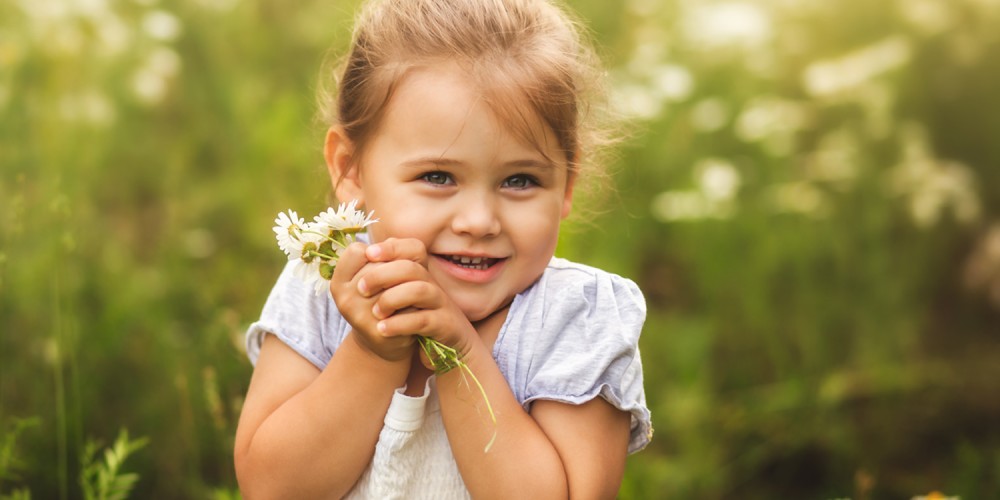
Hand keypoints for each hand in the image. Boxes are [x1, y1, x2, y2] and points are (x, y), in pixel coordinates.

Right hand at [329, 242, 414, 361]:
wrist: (389, 339)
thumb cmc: (387, 297)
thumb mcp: (381, 272)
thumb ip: (388, 251)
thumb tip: (390, 245)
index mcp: (338, 281)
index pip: (357, 251)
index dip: (378, 253)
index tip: (386, 265)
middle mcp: (343, 297)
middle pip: (377, 264)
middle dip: (396, 268)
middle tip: (404, 280)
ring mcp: (358, 315)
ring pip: (391, 282)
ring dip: (408, 283)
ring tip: (410, 293)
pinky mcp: (377, 329)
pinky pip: (403, 302)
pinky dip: (413, 302)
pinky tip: (413, 308)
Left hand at [359, 238, 478, 363]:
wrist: (449, 349)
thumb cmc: (417, 320)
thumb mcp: (402, 298)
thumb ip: (386, 278)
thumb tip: (361, 254)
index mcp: (421, 274)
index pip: (413, 248)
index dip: (391, 248)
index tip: (368, 254)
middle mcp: (433, 284)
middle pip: (410, 267)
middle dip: (381, 275)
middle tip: (361, 289)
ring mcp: (440, 304)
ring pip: (419, 290)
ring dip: (391, 299)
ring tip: (375, 312)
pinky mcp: (444, 325)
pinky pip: (423, 320)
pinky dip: (399, 324)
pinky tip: (382, 329)